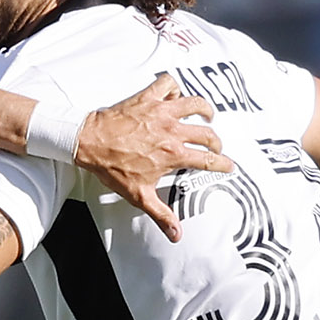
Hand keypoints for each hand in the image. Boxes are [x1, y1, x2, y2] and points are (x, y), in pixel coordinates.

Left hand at [75, 74, 230, 236]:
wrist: (90, 142)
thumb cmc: (112, 168)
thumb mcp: (139, 195)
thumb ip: (161, 214)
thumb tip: (176, 234)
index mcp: (173, 155)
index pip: (208, 160)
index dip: (222, 164)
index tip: (228, 166)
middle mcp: (172, 131)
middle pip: (207, 133)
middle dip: (216, 141)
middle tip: (215, 146)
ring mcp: (161, 112)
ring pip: (194, 103)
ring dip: (205, 109)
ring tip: (207, 115)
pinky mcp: (148, 99)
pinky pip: (168, 85)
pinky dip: (174, 88)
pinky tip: (174, 97)